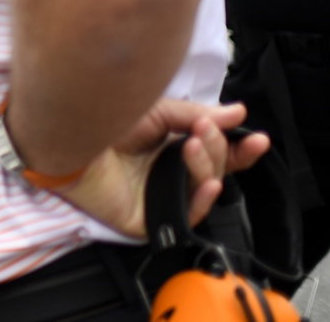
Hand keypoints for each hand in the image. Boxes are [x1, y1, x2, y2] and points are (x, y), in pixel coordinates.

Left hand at [50, 100, 269, 238]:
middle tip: (203, 132)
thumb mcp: (158, 110)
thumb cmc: (106, 119)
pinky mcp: (146, 219)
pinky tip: (208, 185)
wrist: (71, 137)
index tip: (258, 139)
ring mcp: (157, 195)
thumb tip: (238, 114)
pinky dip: (201, 200)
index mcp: (170, 146)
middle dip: (218, 149)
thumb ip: (198, 115)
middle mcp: (166, 172)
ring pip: (203, 190)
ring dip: (207, 166)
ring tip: (191, 145)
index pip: (215, 153)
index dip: (239, 149)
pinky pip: (184, 217)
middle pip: (215, 170)